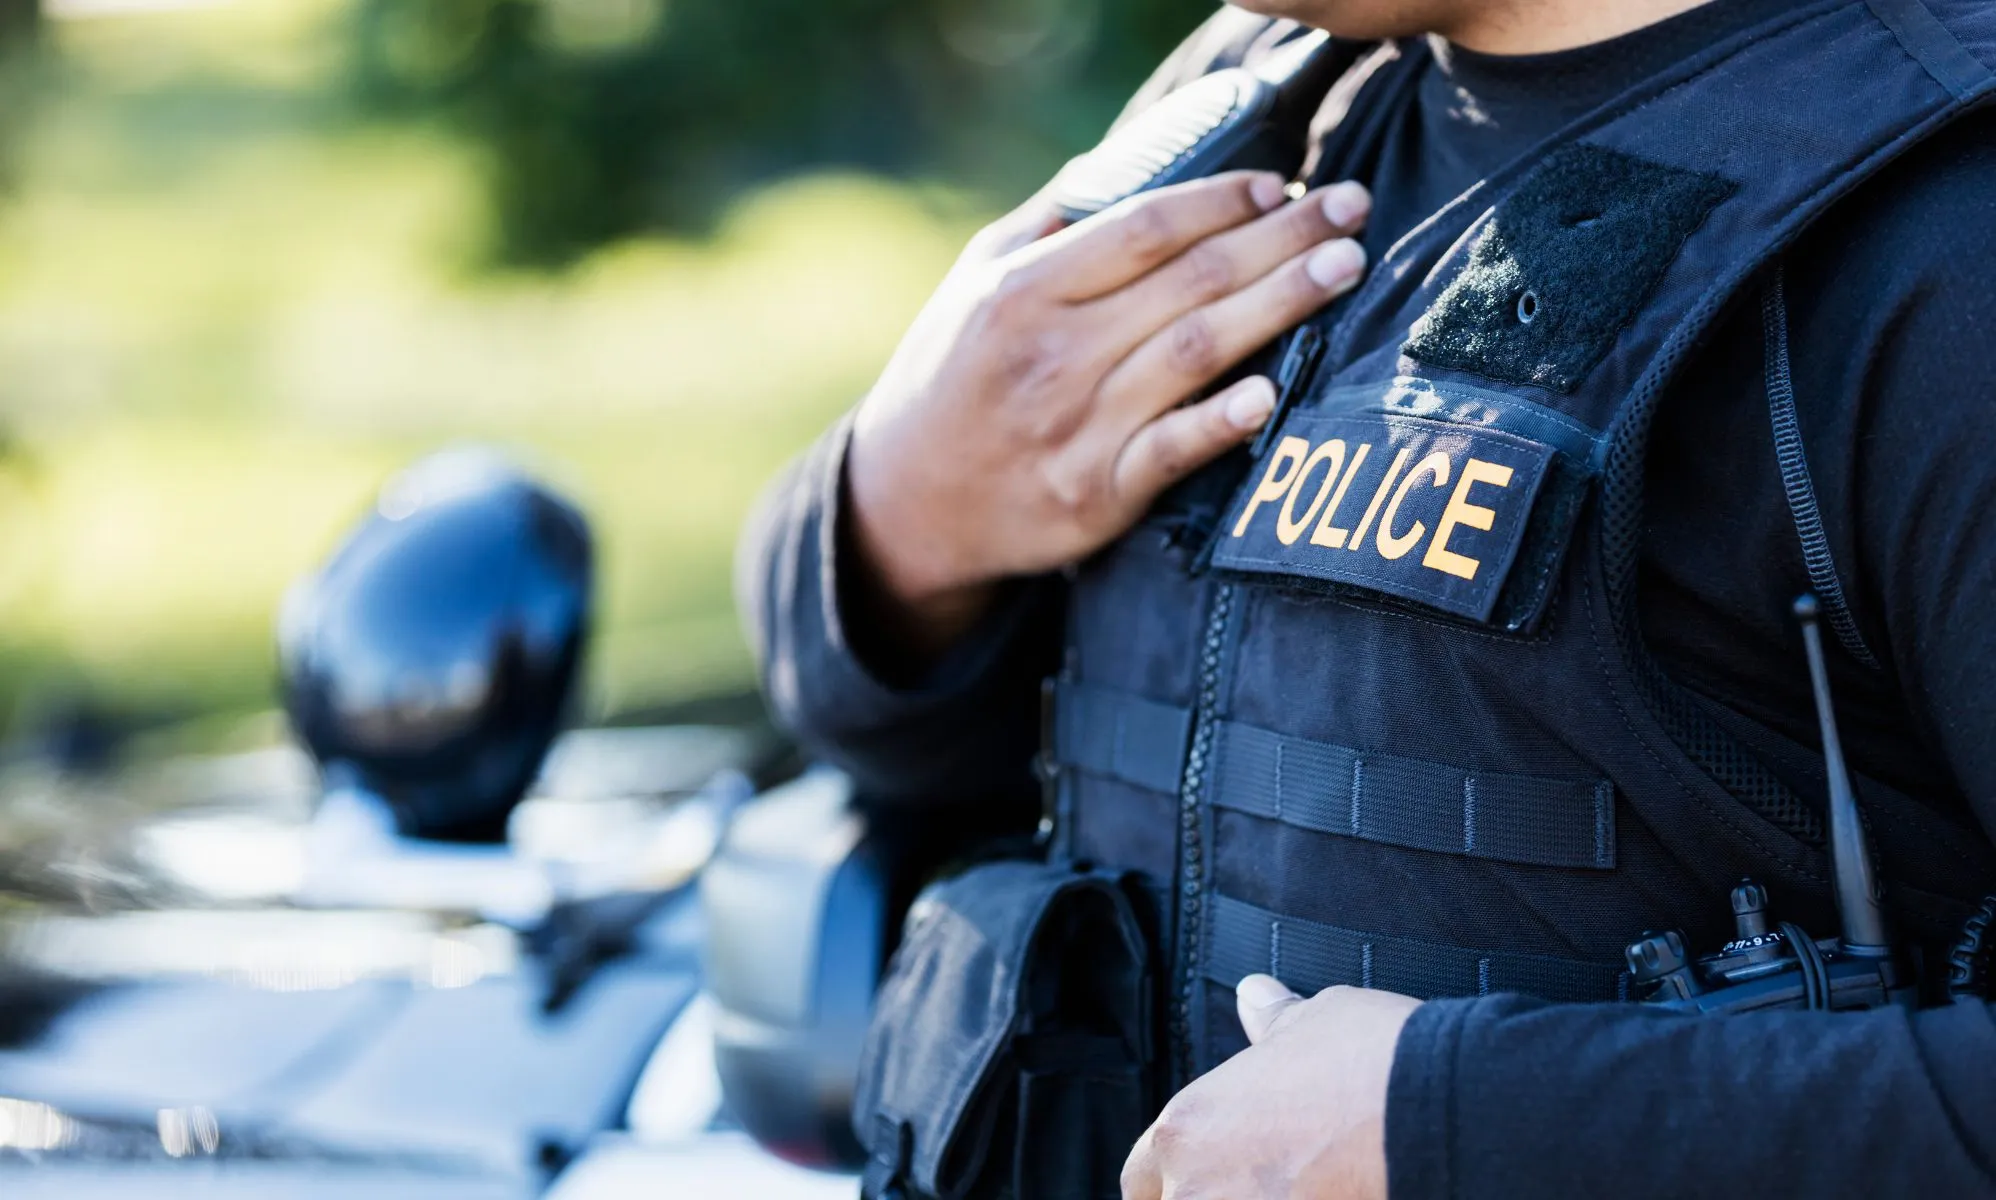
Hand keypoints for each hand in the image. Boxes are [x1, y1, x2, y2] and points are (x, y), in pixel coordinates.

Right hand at [846, 173, 1370, 652]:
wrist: (908, 505)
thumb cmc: (953, 379)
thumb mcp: (972, 285)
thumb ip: (1046, 226)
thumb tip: (1126, 166)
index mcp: (1023, 291)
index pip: (1145, 229)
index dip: (1223, 201)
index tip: (1282, 185)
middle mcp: (1051, 354)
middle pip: (1189, 281)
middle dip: (1281, 238)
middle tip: (1353, 209)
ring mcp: (1075, 428)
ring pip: (1196, 353)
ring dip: (1280, 304)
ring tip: (1344, 269)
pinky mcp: (1094, 496)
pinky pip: (1171, 453)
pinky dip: (1222, 421)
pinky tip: (1273, 392)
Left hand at [1121, 976, 1420, 1199]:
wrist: (1430, 1115)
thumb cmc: (1370, 1064)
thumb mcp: (1310, 1024)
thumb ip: (1269, 1025)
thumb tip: (1256, 997)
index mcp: (1185, 1130)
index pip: (1141, 1179)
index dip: (1168, 1181)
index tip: (1202, 1180)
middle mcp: (1195, 1190)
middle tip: (1264, 1187)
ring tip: (1305, 1191)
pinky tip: (1329, 1199)